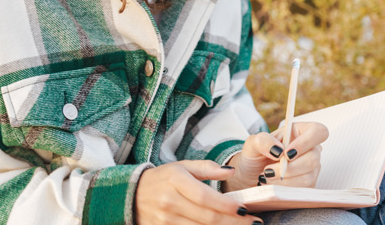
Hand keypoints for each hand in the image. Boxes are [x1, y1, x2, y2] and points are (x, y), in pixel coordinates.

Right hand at [135, 160, 262, 224]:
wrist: (130, 194)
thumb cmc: (162, 178)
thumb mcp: (182, 166)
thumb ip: (206, 168)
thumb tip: (230, 171)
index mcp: (176, 181)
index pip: (205, 196)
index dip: (226, 206)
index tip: (245, 209)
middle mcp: (170, 202)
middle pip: (207, 218)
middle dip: (234, 223)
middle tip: (254, 223)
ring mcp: (166, 221)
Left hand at [223, 121, 328, 191]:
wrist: (251, 175)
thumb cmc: (255, 155)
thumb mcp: (253, 143)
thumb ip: (264, 141)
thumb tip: (278, 150)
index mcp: (300, 132)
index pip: (318, 132)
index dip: (305, 143)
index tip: (286, 153)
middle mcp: (310, 148)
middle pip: (314, 158)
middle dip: (290, 167)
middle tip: (269, 170)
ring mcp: (311, 167)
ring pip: (308, 175)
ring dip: (285, 179)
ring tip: (268, 176)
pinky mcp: (308, 183)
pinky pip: (303, 188)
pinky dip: (286, 187)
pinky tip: (274, 183)